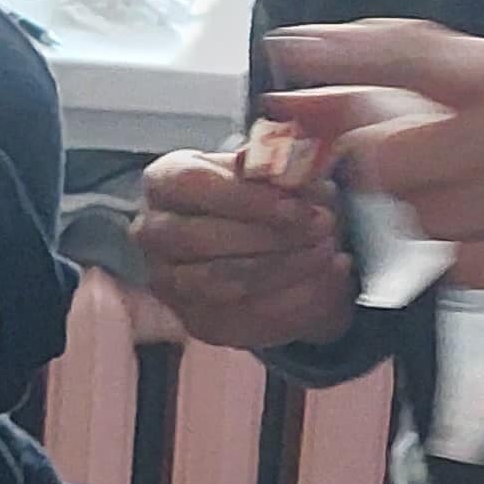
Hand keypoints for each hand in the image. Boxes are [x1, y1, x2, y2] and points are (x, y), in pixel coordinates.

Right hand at [132, 146, 353, 350]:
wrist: (263, 242)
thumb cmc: (261, 196)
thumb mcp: (271, 170)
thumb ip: (277, 164)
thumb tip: (287, 163)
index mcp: (164, 182)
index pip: (193, 185)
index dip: (248, 198)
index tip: (298, 207)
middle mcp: (153, 233)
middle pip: (205, 239)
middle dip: (272, 236)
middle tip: (325, 227)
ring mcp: (169, 282)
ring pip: (226, 281)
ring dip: (286, 267)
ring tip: (329, 250)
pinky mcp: (198, 319)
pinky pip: (247, 315)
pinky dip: (296, 297)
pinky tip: (329, 276)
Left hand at [263, 20, 483, 305]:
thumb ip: (451, 92)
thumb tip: (336, 99)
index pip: (413, 52)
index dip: (343, 53)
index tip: (285, 51)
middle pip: (392, 162)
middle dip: (400, 180)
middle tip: (447, 180)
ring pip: (425, 222)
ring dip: (443, 226)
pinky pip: (464, 269)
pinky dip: (474, 265)